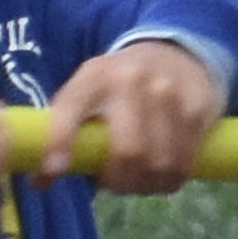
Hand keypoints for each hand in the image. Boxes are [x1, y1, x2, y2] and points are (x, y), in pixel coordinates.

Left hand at [43, 36, 225, 198]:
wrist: (178, 53)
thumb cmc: (120, 85)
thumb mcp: (88, 91)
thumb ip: (64, 131)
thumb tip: (40, 182)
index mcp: (94, 76)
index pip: (71, 107)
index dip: (59, 141)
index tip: (53, 170)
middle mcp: (131, 80)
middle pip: (127, 151)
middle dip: (119, 181)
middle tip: (116, 183)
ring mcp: (168, 93)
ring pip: (158, 163)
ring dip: (146, 185)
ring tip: (140, 180)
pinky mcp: (197, 109)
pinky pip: (184, 162)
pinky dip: (171, 179)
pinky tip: (164, 173)